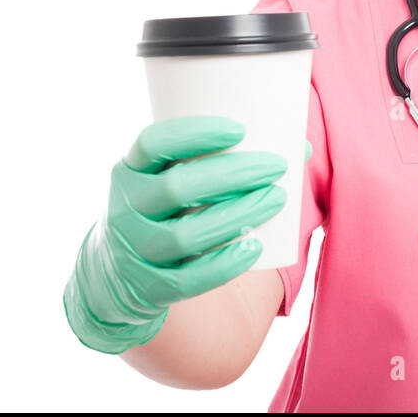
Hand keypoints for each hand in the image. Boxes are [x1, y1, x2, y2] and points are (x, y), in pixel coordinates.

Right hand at [63, 115, 297, 353]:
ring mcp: (134, 249)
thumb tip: (301, 146)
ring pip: (184, 236)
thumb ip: (220, 161)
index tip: (239, 129)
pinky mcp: (148, 286)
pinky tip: (253, 248)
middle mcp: (125, 207)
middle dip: (232, 175)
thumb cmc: (166, 211)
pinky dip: (222, 265)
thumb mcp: (172, 179)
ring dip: (236, 216)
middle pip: (176, 188)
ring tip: (275, 199)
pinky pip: (186, 280)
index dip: (193, 134)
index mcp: (130, 169)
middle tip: (275, 166)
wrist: (117, 274)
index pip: (152, 143)